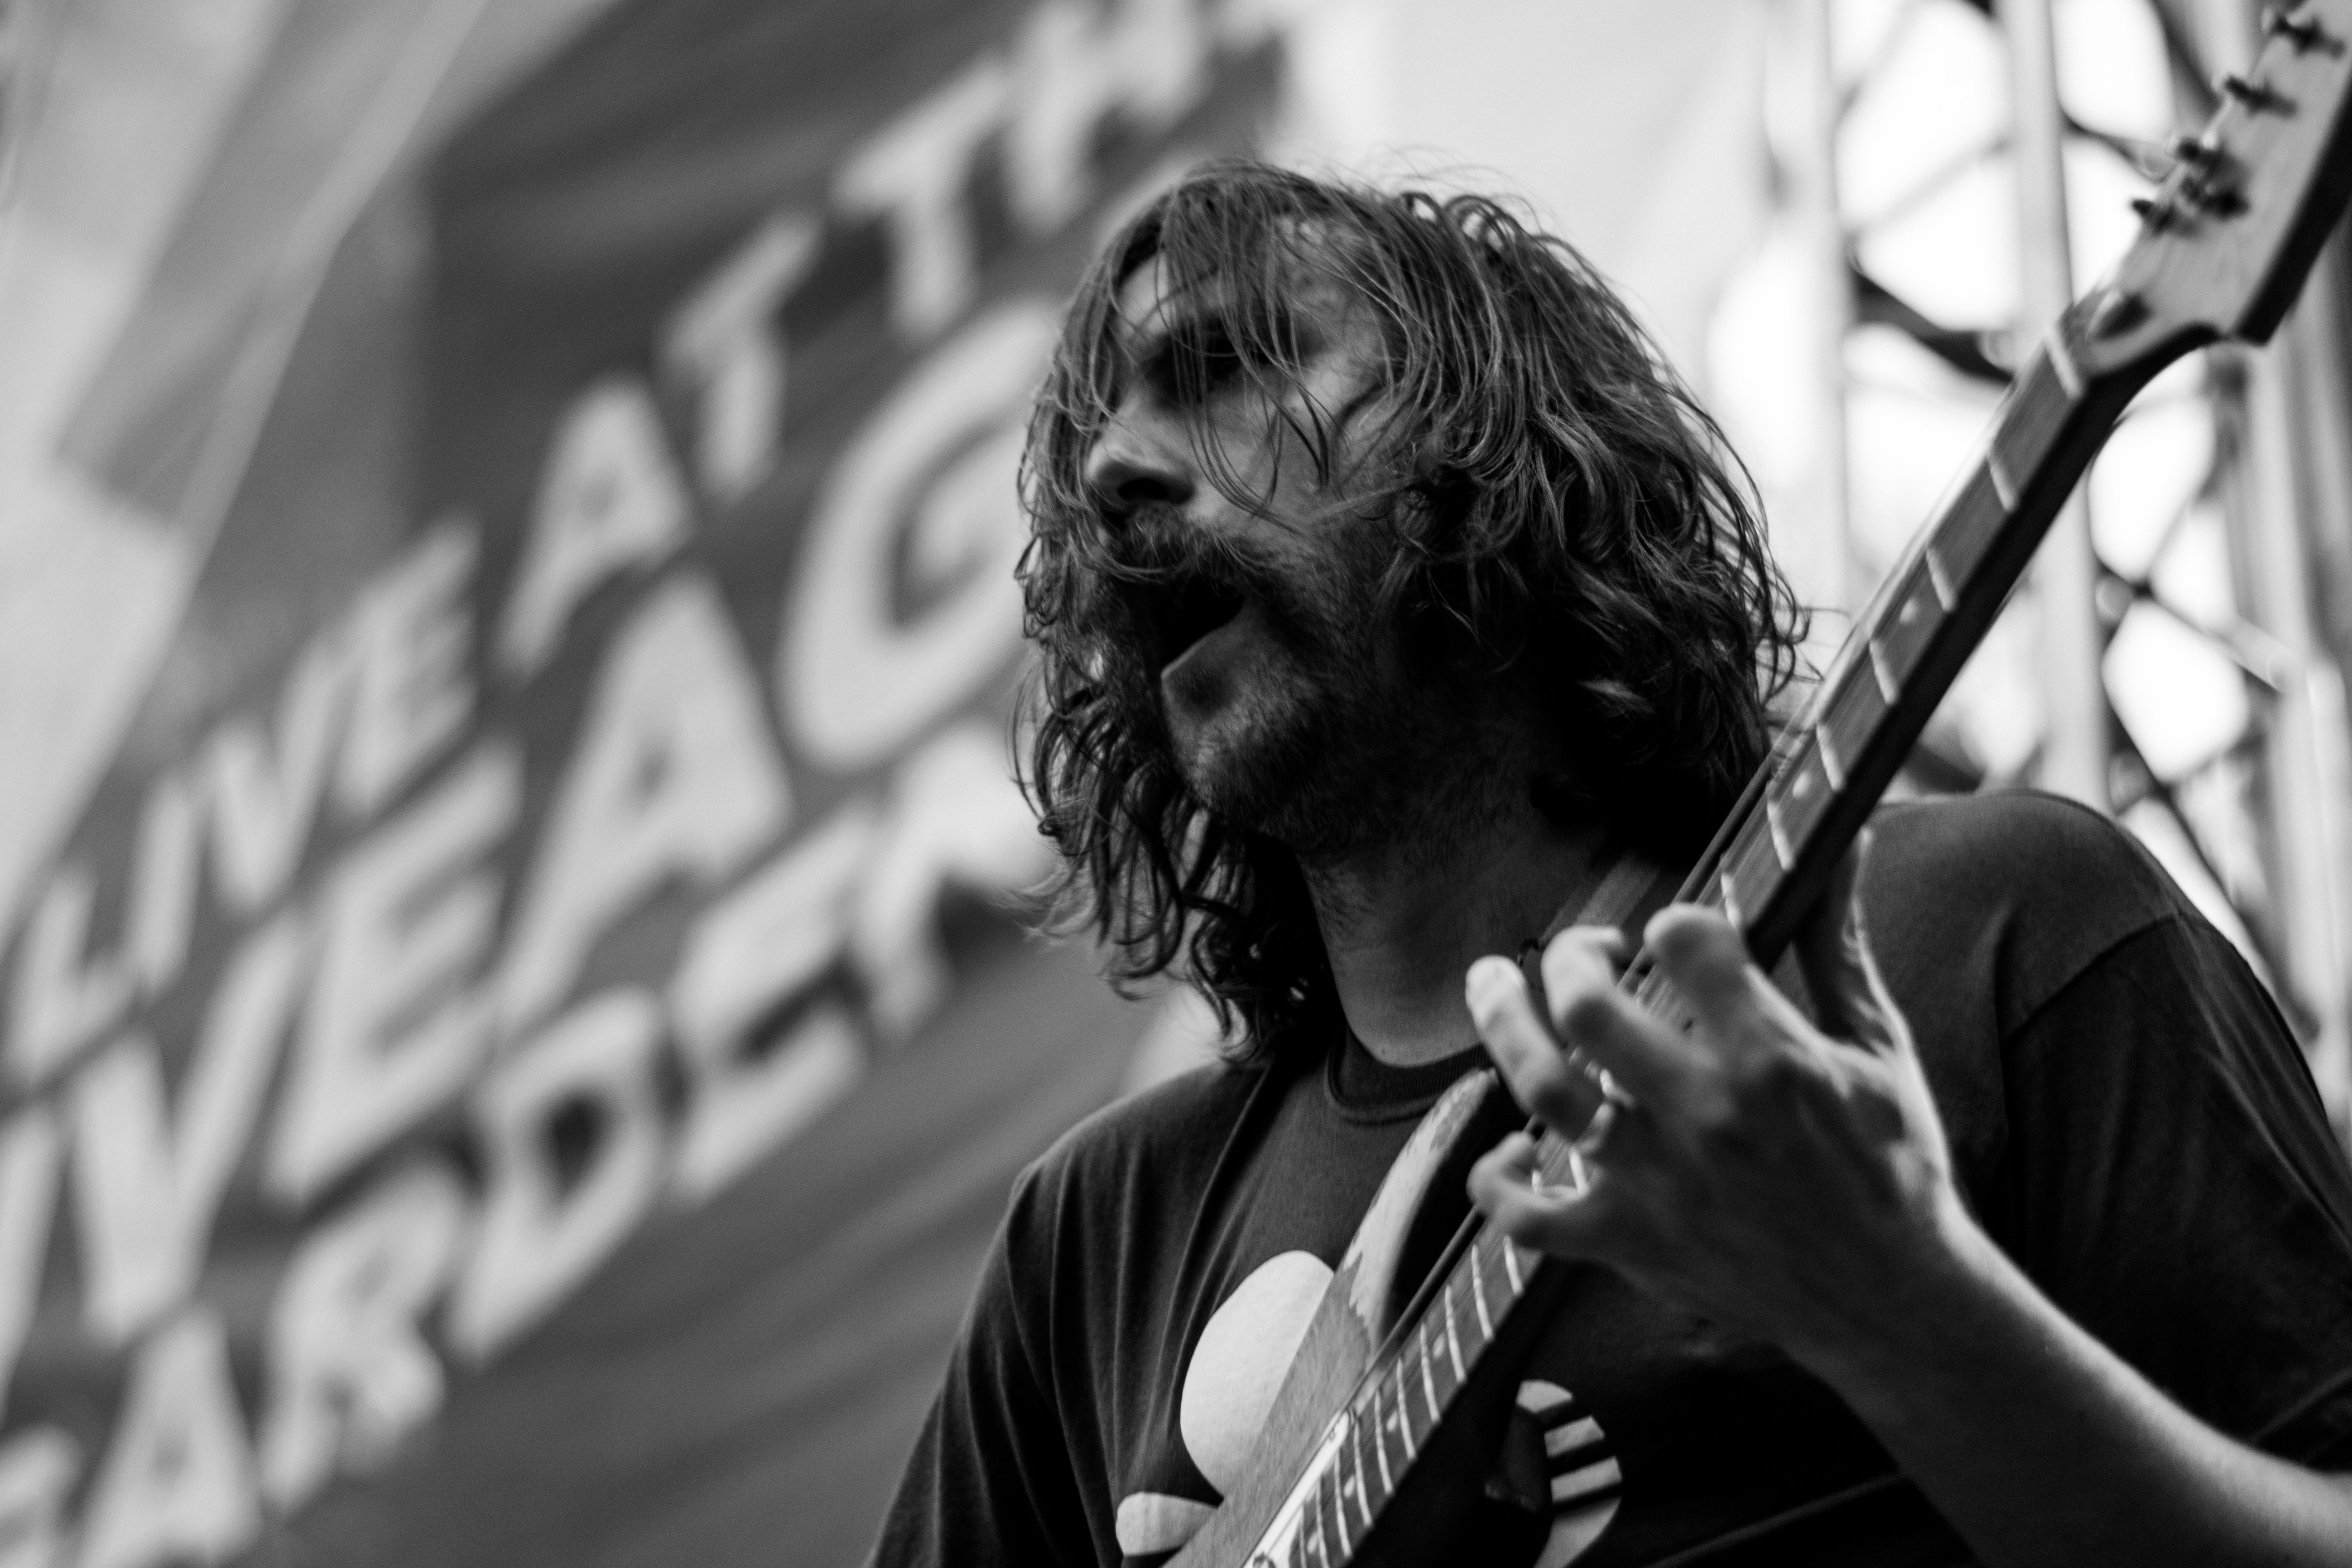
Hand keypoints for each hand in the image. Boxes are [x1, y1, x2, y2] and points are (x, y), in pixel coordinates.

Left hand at [1463, 849, 1971, 1370]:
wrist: (1896, 1305)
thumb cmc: (1894, 1166)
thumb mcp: (1876, 1047)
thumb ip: (1837, 941)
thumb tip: (1843, 840)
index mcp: (1775, 1060)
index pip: (1685, 943)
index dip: (1673, 924)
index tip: (1672, 936)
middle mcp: (1708, 1116)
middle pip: (1589, 1007)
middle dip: (1571, 957)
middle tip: (1579, 951)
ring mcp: (1660, 1183)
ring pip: (1544, 1091)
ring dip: (1503, 1028)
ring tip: (1492, 987)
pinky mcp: (1632, 1243)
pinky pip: (1528, 1218)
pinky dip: (1497, 1182)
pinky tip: (1507, 1151)